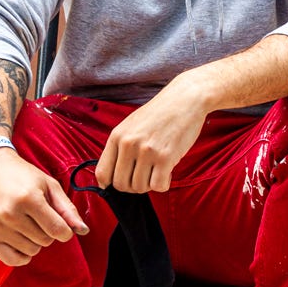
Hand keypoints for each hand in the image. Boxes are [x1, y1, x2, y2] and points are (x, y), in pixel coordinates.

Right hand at [0, 148, 88, 266]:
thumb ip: (67, 209)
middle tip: (39, 216)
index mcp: (29, 198)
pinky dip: (22, 255)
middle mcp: (11, 214)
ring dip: (35, 241)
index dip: (66, 231)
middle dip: (49, 232)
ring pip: (31, 251)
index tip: (63, 225)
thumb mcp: (49, 185)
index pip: (57, 230)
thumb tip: (83, 230)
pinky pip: (12, 260)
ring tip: (28, 223)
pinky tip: (22, 240)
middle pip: (45, 241)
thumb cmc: (22, 175)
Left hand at [96, 76, 207, 192]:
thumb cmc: (160, 114)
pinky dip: (163, 184)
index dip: (109, 184)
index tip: (120, 183)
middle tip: (144, 176)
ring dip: (149, 184)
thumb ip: (120, 147)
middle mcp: (128, 144)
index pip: (102, 173)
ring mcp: (146, 151)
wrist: (185, 99)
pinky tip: (167, 172)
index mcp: (117, 136)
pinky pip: (158, 186)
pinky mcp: (165, 157)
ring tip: (157, 170)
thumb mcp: (132, 125)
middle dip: (132, 186)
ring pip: (139, 187)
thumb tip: (108, 178)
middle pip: (120, 184)